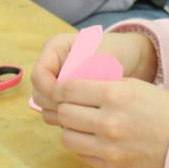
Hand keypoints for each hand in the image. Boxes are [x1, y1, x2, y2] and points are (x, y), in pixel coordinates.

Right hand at [30, 30, 157, 122]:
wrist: (130, 59)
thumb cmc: (116, 52)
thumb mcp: (100, 58)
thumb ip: (83, 74)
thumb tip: (65, 93)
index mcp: (54, 48)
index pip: (38, 75)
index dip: (50, 89)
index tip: (69, 98)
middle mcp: (51, 66)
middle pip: (39, 93)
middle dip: (55, 104)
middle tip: (79, 110)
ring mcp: (56, 83)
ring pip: (46, 106)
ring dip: (61, 114)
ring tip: (86, 114)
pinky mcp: (64, 98)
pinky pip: (57, 113)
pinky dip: (68, 119)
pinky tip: (87, 118)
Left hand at [54, 77, 168, 167]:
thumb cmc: (160, 108)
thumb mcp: (133, 86)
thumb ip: (100, 85)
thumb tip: (65, 87)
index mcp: (115, 94)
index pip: (67, 89)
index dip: (60, 89)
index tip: (62, 90)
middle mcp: (109, 121)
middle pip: (64, 113)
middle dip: (65, 108)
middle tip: (74, 107)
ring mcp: (108, 147)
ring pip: (67, 136)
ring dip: (72, 128)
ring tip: (84, 124)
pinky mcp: (110, 166)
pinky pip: (81, 154)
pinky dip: (83, 145)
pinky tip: (95, 138)